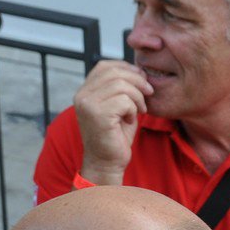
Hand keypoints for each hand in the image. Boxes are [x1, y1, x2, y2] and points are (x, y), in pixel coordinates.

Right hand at [72, 60, 152, 183]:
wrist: (107, 163)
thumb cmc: (115, 136)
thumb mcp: (118, 106)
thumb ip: (121, 88)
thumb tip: (138, 69)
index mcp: (84, 91)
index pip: (104, 66)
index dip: (126, 68)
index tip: (141, 79)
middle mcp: (82, 96)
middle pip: (114, 72)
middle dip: (137, 80)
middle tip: (148, 93)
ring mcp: (87, 105)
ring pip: (121, 85)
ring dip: (137, 97)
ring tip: (139, 109)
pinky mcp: (98, 115)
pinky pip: (124, 101)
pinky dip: (133, 109)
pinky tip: (130, 119)